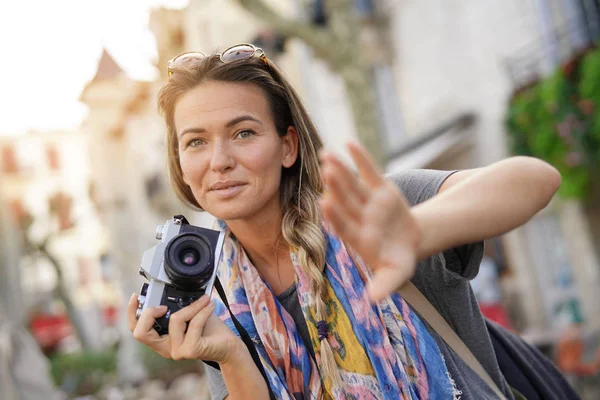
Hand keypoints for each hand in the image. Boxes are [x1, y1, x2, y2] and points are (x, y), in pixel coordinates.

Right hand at [127, 293, 242, 362]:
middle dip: (150, 312)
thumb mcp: (188, 315)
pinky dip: (202, 311)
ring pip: (174, 320)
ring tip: (204, 300)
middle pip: (141, 332)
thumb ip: (176, 307)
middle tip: (166, 304)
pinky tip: (210, 306)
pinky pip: (193, 324)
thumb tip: (169, 290)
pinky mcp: (190, 350)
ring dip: (191, 306)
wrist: (228, 345)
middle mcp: (166, 348)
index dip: (132, 313)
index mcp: (162, 340)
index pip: (137, 330)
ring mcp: (177, 351)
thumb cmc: (209, 330)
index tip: (136, 296)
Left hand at [319, 141, 420, 301]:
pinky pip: (369, 172)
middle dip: (336, 187)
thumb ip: (384, 286)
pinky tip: (349, 143)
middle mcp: (359, 218)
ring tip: (328, 154)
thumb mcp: (396, 275)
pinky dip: (361, 158)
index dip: (335, 215)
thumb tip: (372, 301)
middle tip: (325, 172)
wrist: (409, 242)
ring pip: (352, 184)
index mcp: (358, 238)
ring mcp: (368, 202)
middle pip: (345, 201)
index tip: (325, 204)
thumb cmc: (398, 262)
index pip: (343, 226)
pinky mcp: (380, 188)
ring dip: (341, 170)